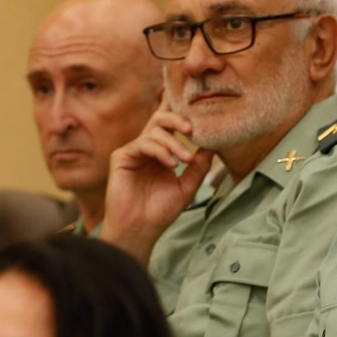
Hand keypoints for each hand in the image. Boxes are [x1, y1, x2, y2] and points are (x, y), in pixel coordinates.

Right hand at [101, 107, 215, 263]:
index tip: (197, 107)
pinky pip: (144, 144)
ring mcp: (134, 151)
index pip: (170, 125)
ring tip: (185, 160)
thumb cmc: (162, 211)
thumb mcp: (188, 185)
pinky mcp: (121, 157)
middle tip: (193, 129)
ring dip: (174, 143)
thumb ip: (200, 164)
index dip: (179, 111)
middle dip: (178, 119)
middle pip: (161, 118)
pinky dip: (160, 151)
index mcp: (162, 151)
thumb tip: (215, 143)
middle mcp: (147, 147)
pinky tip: (171, 165)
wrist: (141, 229)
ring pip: (155, 130)